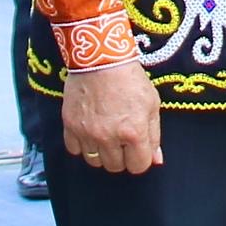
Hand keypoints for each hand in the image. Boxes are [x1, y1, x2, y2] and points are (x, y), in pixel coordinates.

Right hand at [60, 61, 162, 175]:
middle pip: (115, 167)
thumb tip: (155, 160)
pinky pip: (74, 149)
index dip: (140, 159)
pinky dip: (82, 145)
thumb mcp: (152, 104)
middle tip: (121, 139)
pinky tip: (89, 131)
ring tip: (105, 135)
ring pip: (94, 162)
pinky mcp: (70, 125)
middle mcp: (109, 137)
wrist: (100, 58)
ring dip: (101, 152)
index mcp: (133, 132)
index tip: (137, 148)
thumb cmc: (130, 79)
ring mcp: (87, 133)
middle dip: (121, 156)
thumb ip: (153, 135)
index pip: (138, 166)